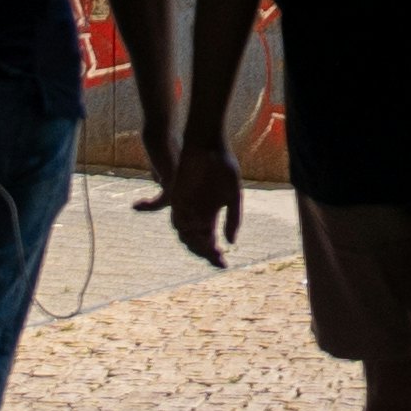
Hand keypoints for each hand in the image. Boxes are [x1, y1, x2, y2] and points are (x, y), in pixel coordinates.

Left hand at [154, 136, 246, 263]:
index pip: (210, 242)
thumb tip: (231, 243)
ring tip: (209, 250)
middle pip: (198, 244)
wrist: (207, 145)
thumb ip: (233, 218)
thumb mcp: (233, 195)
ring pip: (187, 237)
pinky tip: (199, 236)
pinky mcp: (177, 199)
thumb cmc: (223, 167)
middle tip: (217, 261)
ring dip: (197, 246)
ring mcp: (186, 208)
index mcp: (210, 215)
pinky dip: (188, 232)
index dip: (216, 255)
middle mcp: (196, 215)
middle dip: (207, 254)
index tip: (224, 265)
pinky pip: (179, 222)